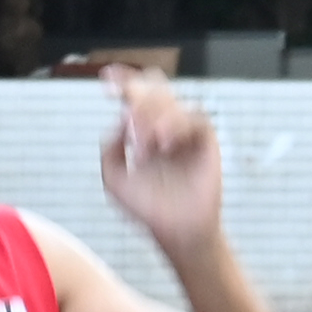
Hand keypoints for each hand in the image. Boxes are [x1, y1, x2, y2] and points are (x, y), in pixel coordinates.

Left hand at [98, 68, 230, 259]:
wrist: (175, 230)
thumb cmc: (147, 208)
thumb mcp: (113, 178)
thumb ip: (109, 148)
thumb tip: (121, 120)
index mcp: (142, 131)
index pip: (133, 96)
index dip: (121, 81)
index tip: (106, 80)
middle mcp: (165, 126)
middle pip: (153, 88)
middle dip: (138, 93)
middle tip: (130, 111)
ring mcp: (186, 131)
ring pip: (170, 100)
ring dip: (152, 117)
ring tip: (145, 147)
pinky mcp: (205, 139)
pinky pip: (194, 115)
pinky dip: (176, 124)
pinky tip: (164, 144)